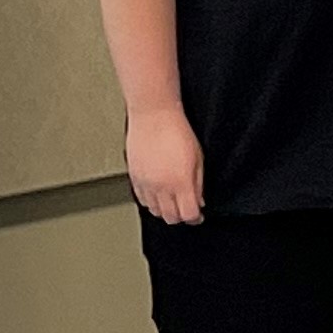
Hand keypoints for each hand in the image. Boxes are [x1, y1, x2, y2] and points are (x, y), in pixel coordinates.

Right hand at [125, 106, 204, 224]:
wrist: (153, 114)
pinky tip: (157, 194)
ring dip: (164, 210)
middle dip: (181, 216)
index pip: (188, 215)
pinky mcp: (134, 177)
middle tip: (185, 209)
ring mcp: (146, 183)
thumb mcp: (198, 158)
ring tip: (171, 201)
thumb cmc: (176, 130)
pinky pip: (141, 199)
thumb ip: (198, 183)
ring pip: (154, 211)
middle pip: (171, 217)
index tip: (198, 215)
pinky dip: (150, 201)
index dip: (196, 218)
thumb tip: (198, 200)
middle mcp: (161, 186)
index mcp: (180, 182)